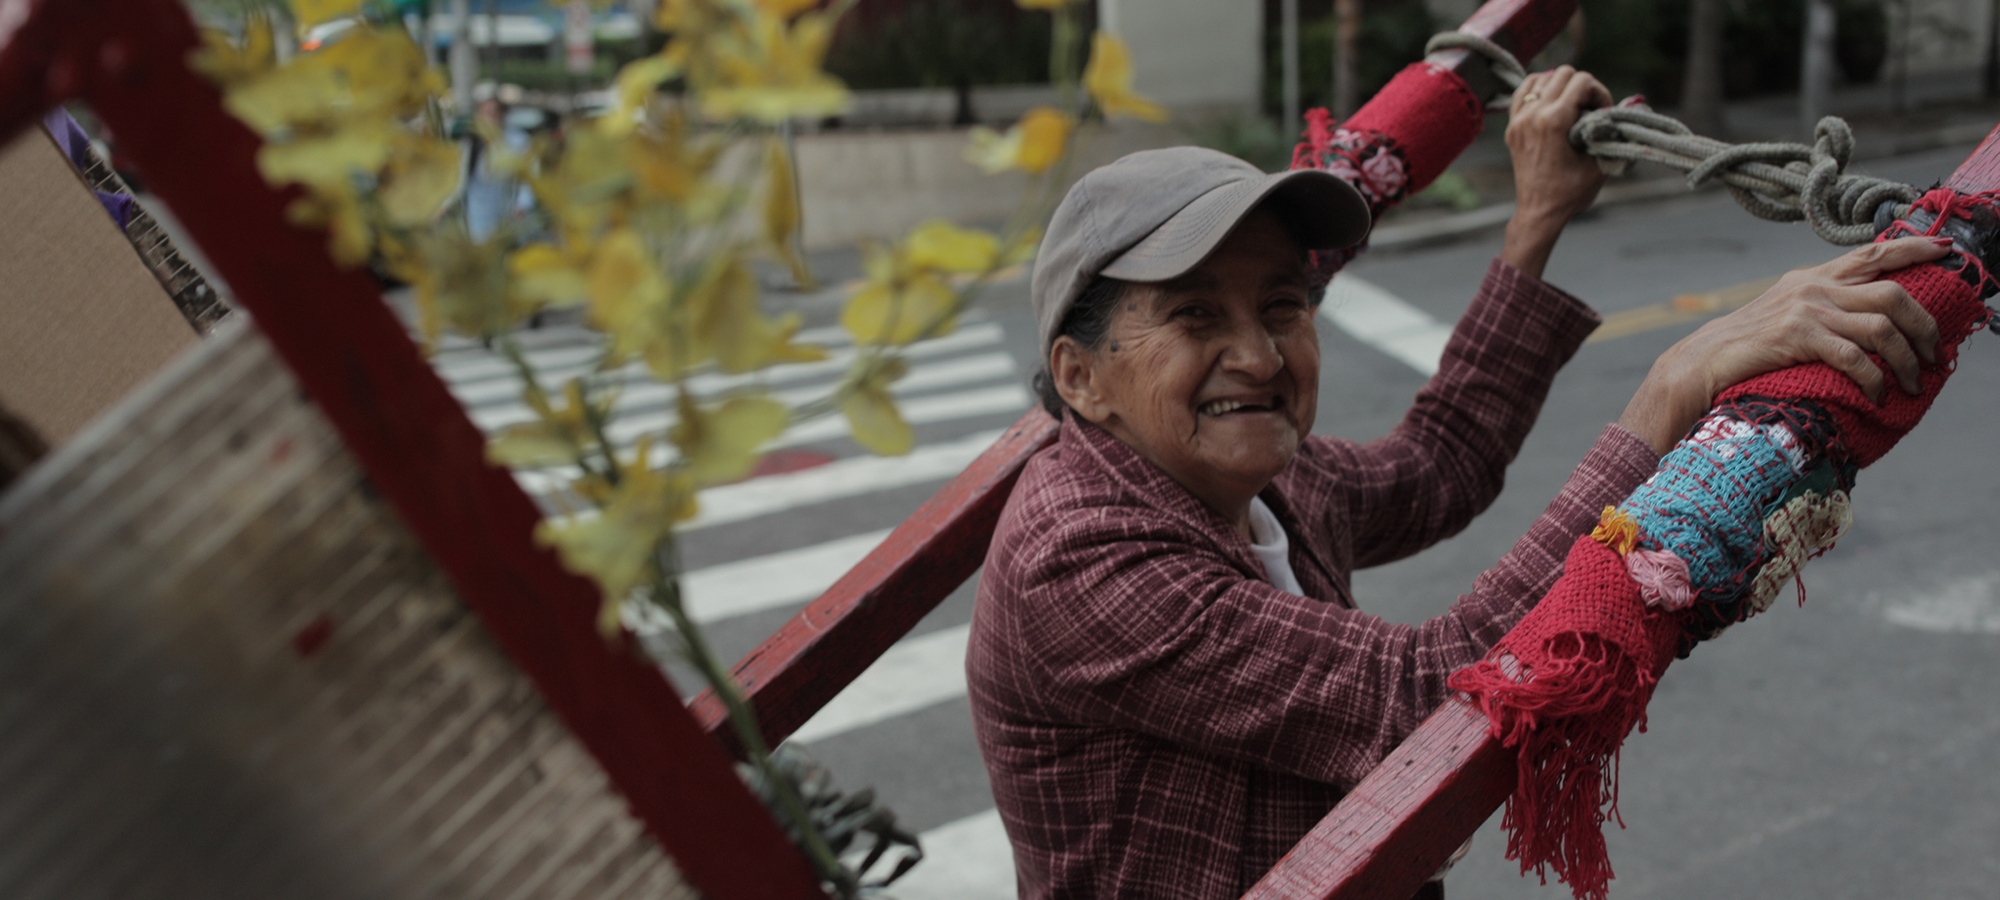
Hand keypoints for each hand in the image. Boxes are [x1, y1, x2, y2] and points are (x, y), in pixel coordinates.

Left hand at [1501, 66, 1613, 278]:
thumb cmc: (1570, 193)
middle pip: (1563, 73)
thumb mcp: (1600, 163)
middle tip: (1590, 109)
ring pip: (1541, 78)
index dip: (1599, 92)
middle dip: (1583, 87)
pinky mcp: (1512, 127)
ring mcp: (1518, 120)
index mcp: (1554, 121)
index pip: (1582, 81)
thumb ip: (1615, 131)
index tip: (1603, 113)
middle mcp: (1533, 115)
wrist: (1539, 213)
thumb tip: (1634, 104)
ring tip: (1572, 106)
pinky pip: (1522, 92)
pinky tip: (1552, 102)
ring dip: (1561, 86)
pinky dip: (1539, 90)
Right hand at [1619, 236, 1951, 454]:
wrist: (1700, 363)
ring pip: (1882, 326)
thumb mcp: (1786, 315)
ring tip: (1913, 382)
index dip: (1914, 248)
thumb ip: (1822, 308)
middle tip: (1935, 354)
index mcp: (1812, 277)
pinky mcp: (1797, 336)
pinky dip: (1873, 378)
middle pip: (1892, 292)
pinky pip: (1854, 357)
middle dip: (1924, 325)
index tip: (1947, 249)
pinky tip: (1878, 394)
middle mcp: (1813, 286)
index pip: (1873, 254)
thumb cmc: (1745, 348)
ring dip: (1906, 358)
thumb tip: (1867, 323)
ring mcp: (1806, 309)